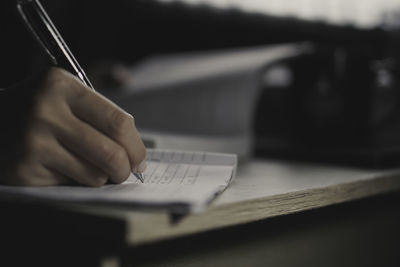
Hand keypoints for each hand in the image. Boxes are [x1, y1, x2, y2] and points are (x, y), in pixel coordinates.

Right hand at [3, 67, 145, 185]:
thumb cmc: (40, 109)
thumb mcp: (64, 89)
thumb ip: (99, 93)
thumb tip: (127, 90)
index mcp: (61, 85)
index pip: (118, 122)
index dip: (136, 146)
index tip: (139, 158)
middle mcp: (45, 110)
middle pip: (111, 152)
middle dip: (126, 169)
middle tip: (126, 172)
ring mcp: (32, 141)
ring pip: (95, 174)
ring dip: (102, 177)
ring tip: (93, 167)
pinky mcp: (24, 169)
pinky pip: (71, 184)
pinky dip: (77, 181)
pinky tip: (65, 168)